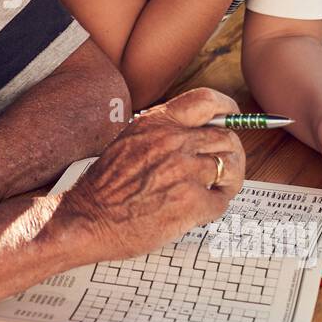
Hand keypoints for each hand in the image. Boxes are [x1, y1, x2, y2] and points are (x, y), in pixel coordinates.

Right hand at [60, 87, 245, 261]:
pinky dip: (213, 208)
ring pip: (229, 170)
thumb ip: (163, 132)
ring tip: (214, 192)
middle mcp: (173, 141)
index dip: (228, 110)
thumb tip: (200, 132)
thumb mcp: (130, 141)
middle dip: (231, 156)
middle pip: (227, 139)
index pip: (208, 102)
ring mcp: (184, 172)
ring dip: (227, 183)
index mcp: (158, 123)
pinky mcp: (190, 203)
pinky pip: (221, 201)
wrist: (87, 219)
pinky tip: (196, 212)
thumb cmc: (106, 186)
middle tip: (226, 170)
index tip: (233, 119)